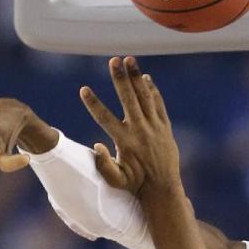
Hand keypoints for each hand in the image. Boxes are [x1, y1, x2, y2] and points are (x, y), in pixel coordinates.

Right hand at [79, 56, 180, 196]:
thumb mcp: (116, 179)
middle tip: (113, 60)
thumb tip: (96, 145)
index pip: (105, 119)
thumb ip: (104, 165)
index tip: (83, 89)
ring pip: (145, 97)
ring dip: (137, 77)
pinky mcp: (165, 128)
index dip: (93, 104)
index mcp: (125, 142)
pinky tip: (146, 78)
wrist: (163, 188)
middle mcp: (140, 131)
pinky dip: (152, 90)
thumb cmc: (135, 184)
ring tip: (129, 60)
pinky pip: (158, 104)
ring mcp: (154, 128)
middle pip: (129, 99)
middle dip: (120, 79)